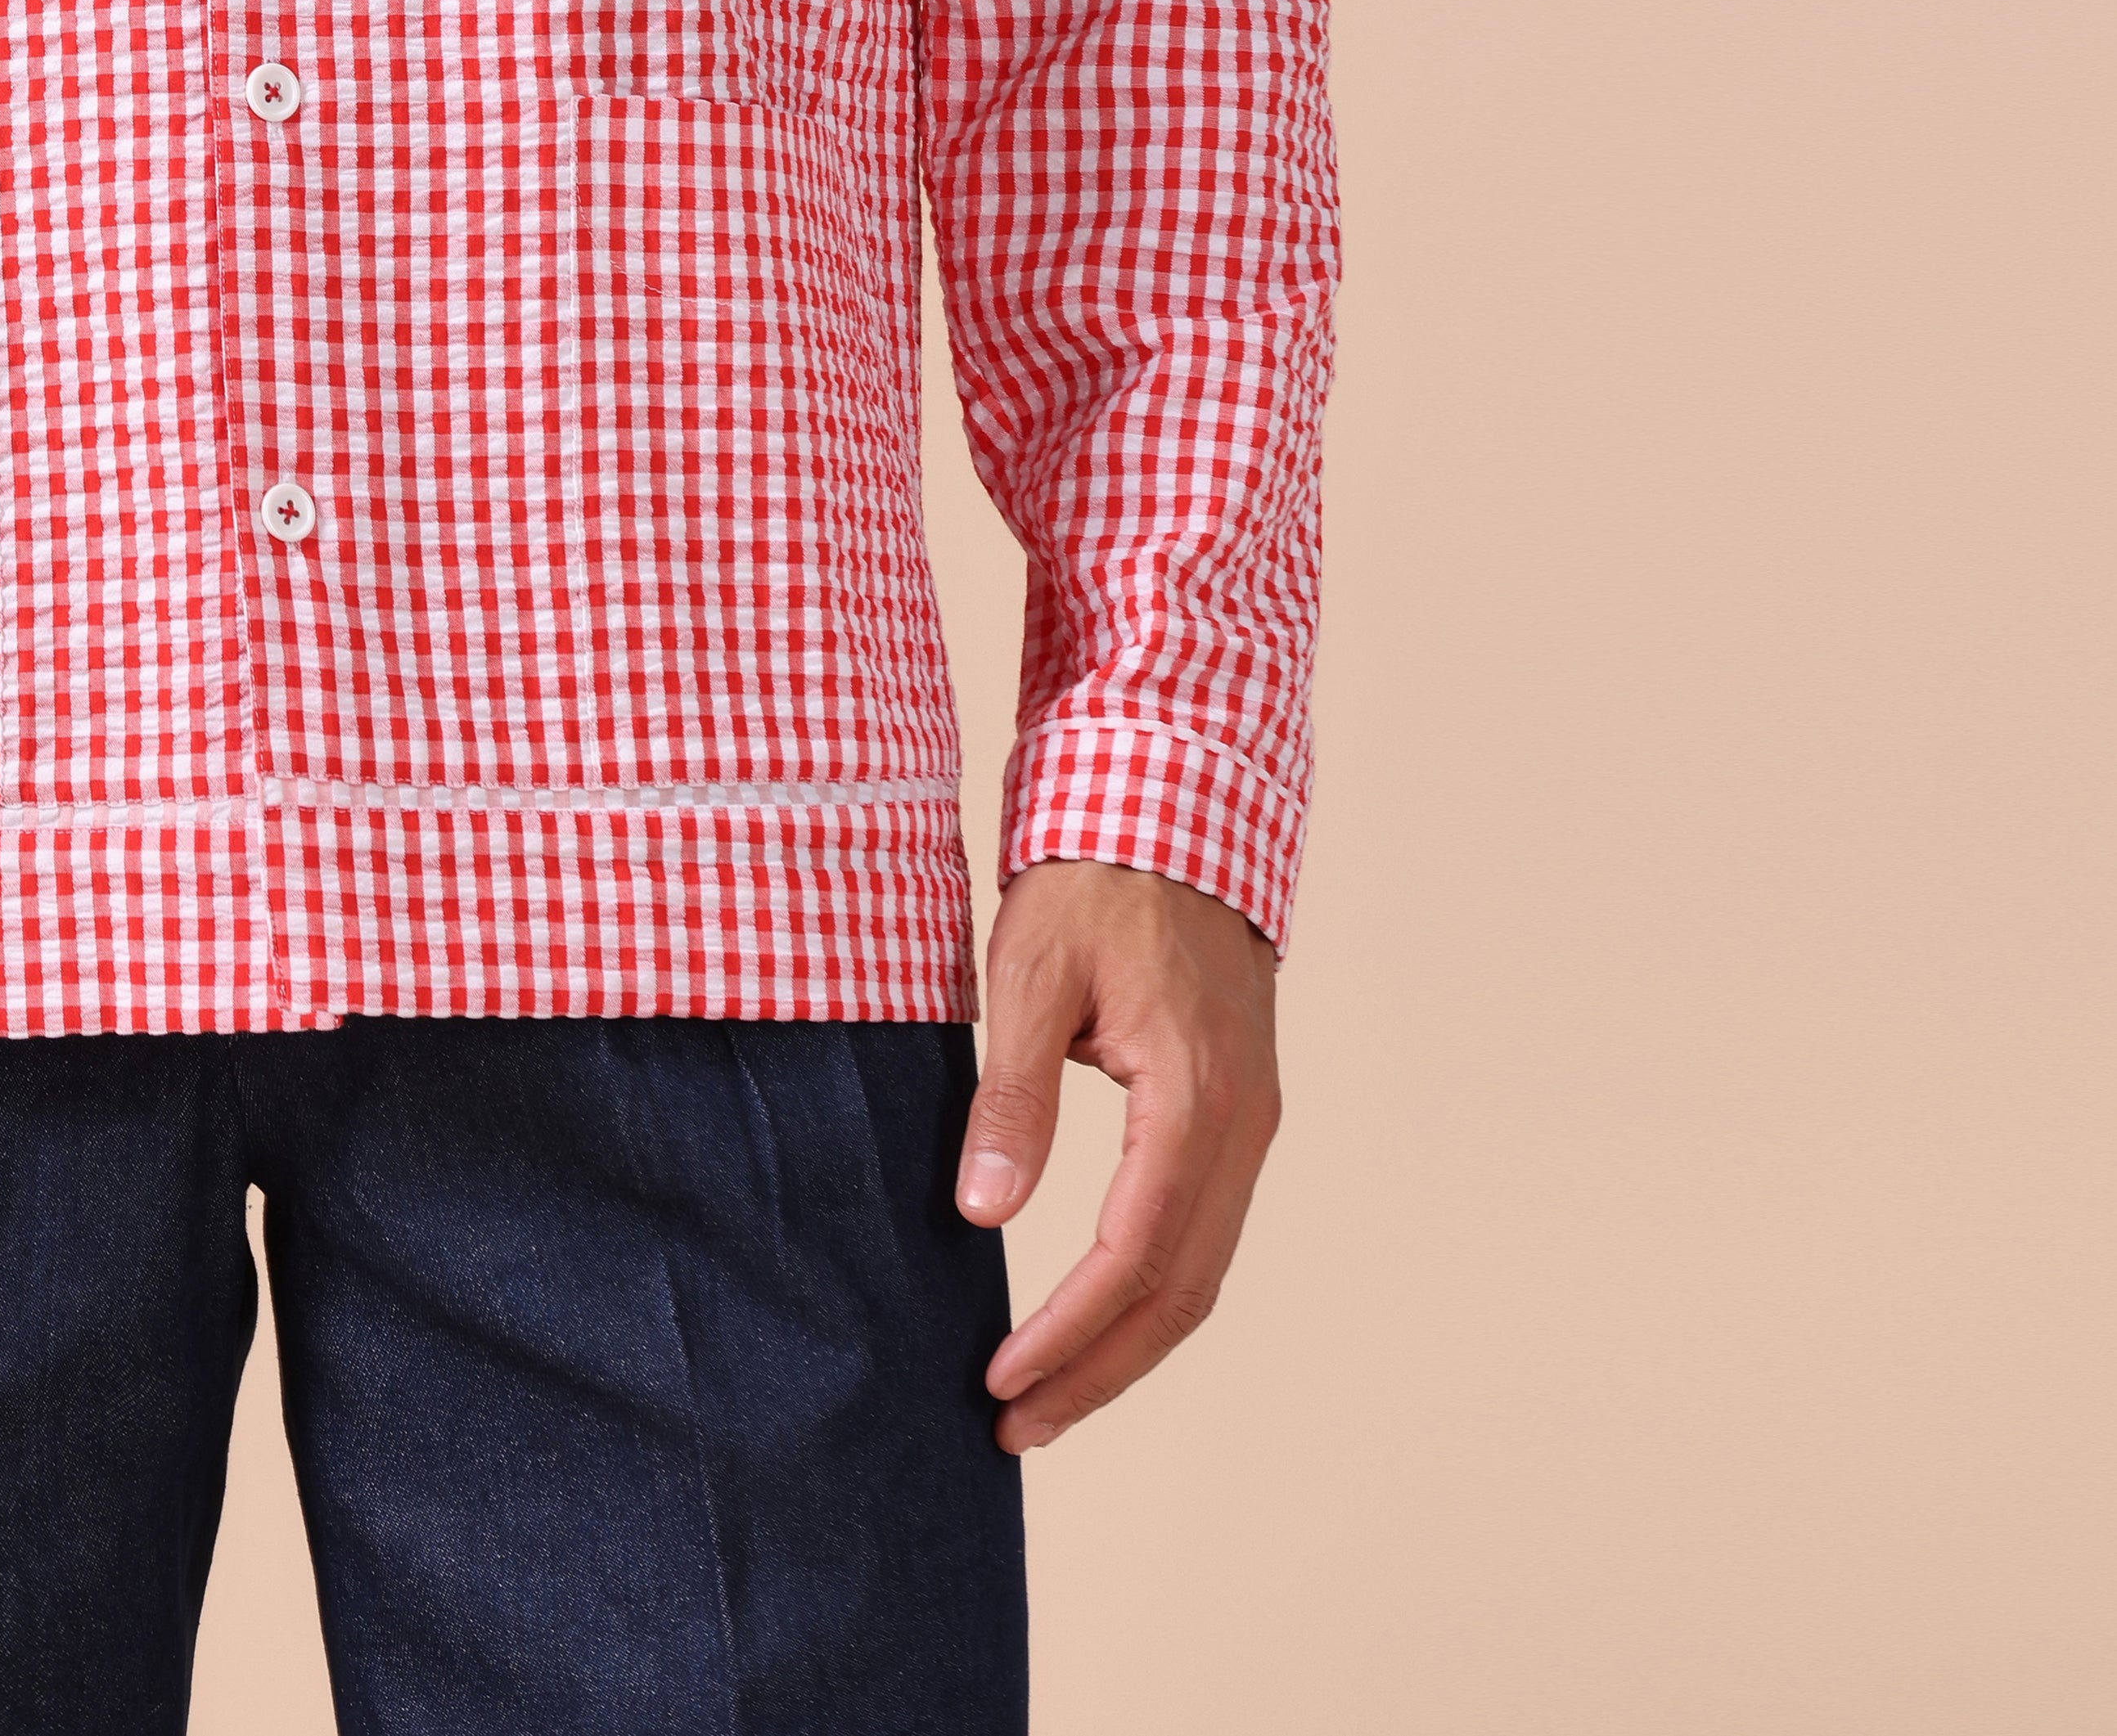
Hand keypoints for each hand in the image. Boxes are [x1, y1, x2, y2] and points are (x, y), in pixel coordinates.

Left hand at [955, 856, 1281, 1454]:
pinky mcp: (1237, 1112)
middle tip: (1016, 1427)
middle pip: (1182, 1293)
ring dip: (1127, 1345)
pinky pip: (1202, 1231)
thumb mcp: (1029, 971)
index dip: (1067, 1335)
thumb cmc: (1094, 878)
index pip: (1133, 1257)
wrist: (1172, 805)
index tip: (1000, 1384)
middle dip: (1099, 1372)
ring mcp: (1250, 1122)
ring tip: (1046, 1398)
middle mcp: (1242, 1126)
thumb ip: (1010, 1092)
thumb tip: (982, 1210)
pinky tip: (1095, 1317)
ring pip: (1201, 1272)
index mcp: (1194, 1098)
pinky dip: (1150, 1292)